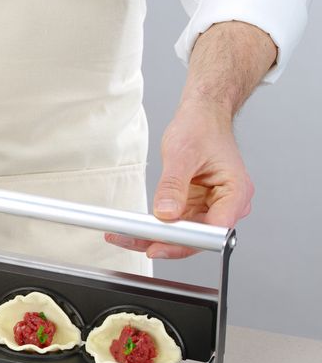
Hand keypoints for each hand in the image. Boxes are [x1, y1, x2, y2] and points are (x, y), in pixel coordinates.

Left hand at [105, 107, 252, 258]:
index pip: (214, 230)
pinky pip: (177, 224)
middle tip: (133, 242)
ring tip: (126, 237)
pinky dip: (157, 228)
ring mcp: (212, 207)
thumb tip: (165, 214)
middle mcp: (228, 204)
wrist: (202, 117)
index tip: (158, 245)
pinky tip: (135, 230)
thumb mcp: (182, 155)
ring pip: (184, 235)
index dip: (185, 242)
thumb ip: (173, 186)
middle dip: (165, 243)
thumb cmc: (202, 128)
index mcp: (236, 192)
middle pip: (198, 238)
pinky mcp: (196, 206)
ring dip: (156, 238)